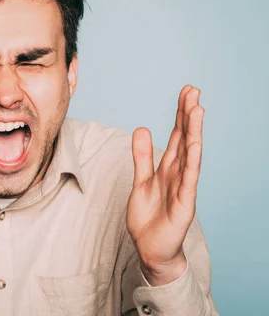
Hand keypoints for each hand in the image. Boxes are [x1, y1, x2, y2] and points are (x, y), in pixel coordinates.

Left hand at [126, 85, 203, 285]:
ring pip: (190, 154)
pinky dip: (192, 160)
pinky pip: (189, 178)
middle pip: (185, 139)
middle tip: (193, 90)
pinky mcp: (184, 203)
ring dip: (194, 131)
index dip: (180, 114)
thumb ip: (142, 157)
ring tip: (197, 109)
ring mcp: (183, 187)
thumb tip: (143, 128)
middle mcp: (179, 173)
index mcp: (168, 167)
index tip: (185, 92)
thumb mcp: (141, 181)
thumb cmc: (149, 217)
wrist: (150, 248)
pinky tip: (195, 144)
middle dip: (188, 115)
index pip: (177, 135)